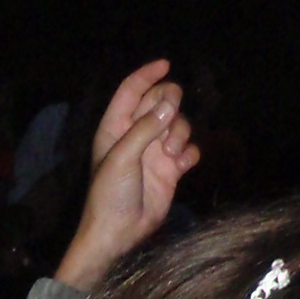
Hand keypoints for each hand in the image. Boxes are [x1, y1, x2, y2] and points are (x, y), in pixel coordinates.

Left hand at [54, 59, 200, 291]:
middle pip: (160, 101)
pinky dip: (189, 153)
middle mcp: (136, 134)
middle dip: (169, 105)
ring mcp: (155, 151)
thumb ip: (145, 128)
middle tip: (168, 119)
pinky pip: (189, 149)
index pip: (132, 90)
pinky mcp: (170, 170)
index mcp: (116, 127)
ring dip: (180, 133)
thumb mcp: (123, 157)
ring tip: (170, 154)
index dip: (148, 75)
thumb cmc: (110, 195)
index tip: (165, 64)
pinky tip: (181, 165)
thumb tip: (170, 104)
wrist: (119, 234)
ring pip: (178, 124)